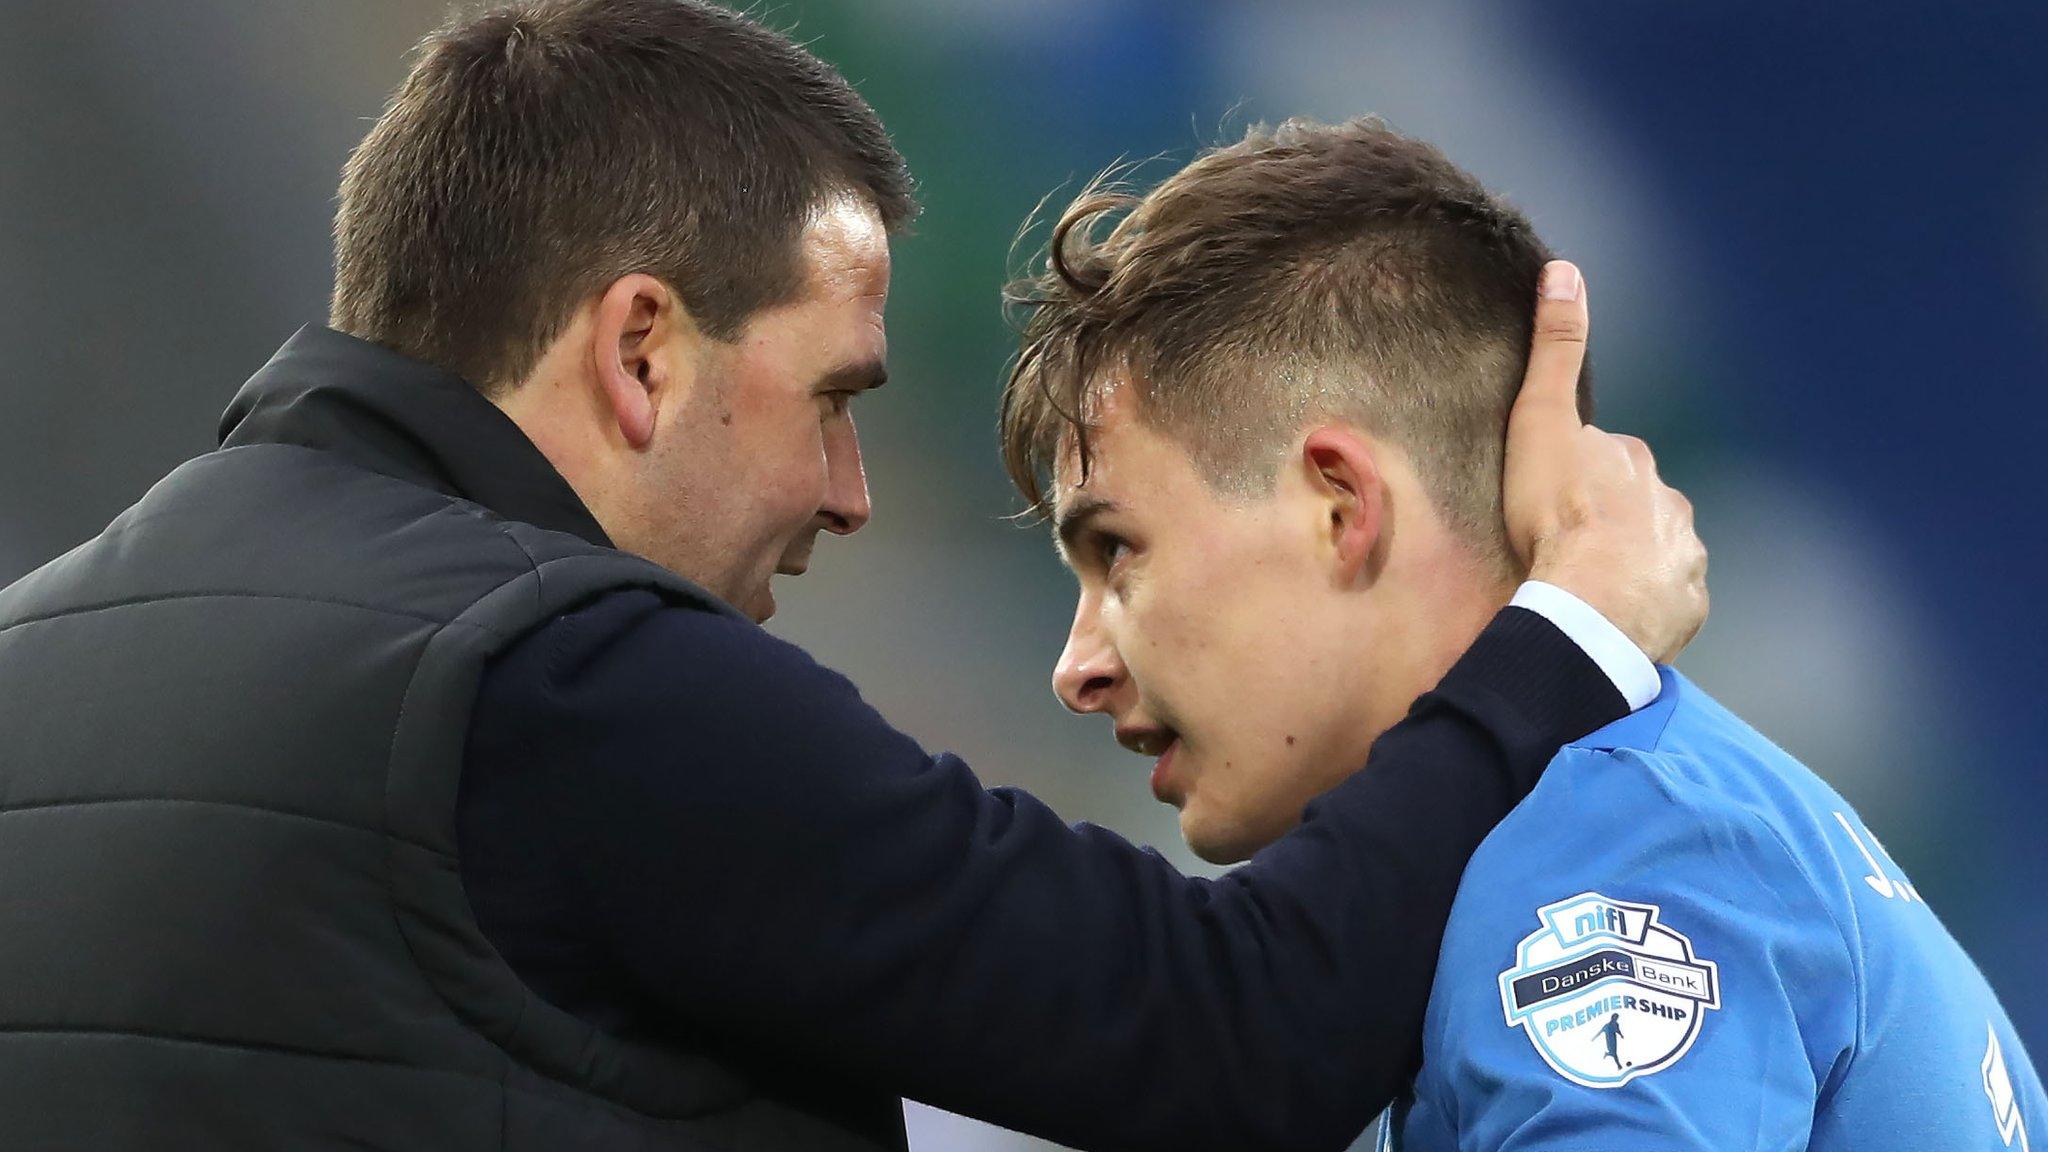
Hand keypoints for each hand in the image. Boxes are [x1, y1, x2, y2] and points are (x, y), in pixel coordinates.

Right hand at [1502, 261, 1707, 663]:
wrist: (1592, 605)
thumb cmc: (1559, 515)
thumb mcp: (1542, 420)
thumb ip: (1555, 349)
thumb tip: (1565, 270)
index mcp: (1633, 461)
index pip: (1606, 458)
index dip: (1577, 472)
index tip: (1549, 494)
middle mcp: (1669, 504)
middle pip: (1635, 504)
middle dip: (1610, 517)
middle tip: (1564, 542)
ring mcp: (1682, 558)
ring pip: (1653, 552)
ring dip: (1627, 562)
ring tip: (1585, 584)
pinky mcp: (1684, 607)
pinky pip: (1663, 601)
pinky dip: (1642, 604)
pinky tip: (1611, 613)